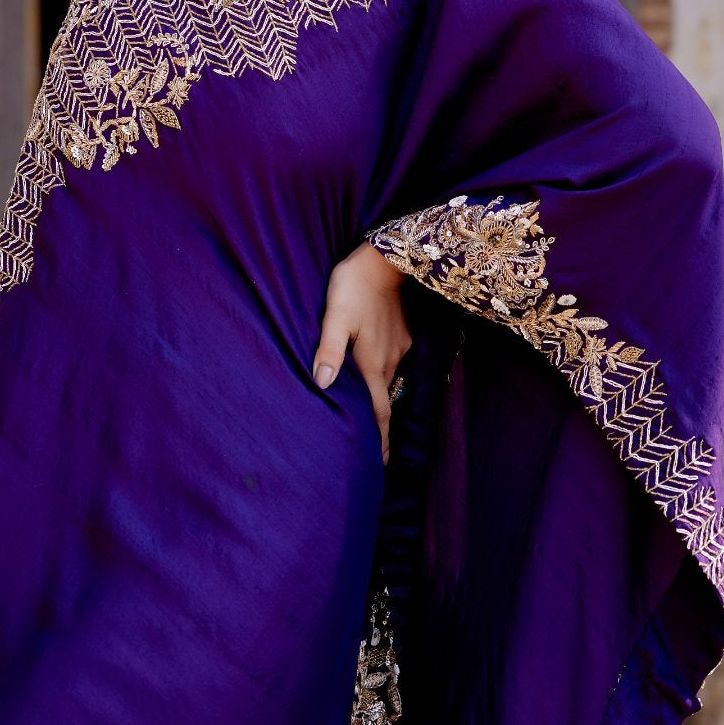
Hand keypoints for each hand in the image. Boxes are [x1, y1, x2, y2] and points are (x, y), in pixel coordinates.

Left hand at [312, 242, 411, 463]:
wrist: (383, 259)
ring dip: (379, 399)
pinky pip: (391, 362)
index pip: (379, 412)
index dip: (380, 440)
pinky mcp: (401, 334)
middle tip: (376, 451)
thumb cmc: (353, 286)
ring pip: (387, 381)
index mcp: (372, 364)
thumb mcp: (335, 317)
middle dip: (380, 426)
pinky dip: (382, 374)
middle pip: (384, 401)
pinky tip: (372, 371)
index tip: (381, 465)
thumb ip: (328, 351)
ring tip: (371, 415)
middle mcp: (389, 361)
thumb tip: (322, 385)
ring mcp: (398, 347)